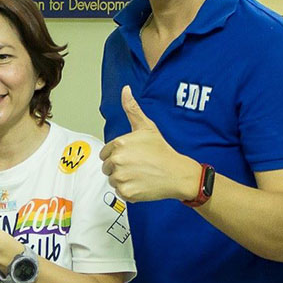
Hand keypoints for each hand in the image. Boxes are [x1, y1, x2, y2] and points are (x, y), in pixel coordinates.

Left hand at [99, 86, 198, 202]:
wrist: (177, 173)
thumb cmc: (162, 150)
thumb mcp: (146, 127)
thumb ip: (132, 109)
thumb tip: (125, 89)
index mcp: (119, 144)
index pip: (105, 154)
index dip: (118, 155)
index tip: (132, 156)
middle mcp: (117, 160)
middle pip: (107, 168)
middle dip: (119, 167)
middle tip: (137, 166)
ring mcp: (121, 177)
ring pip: (113, 180)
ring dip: (123, 179)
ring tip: (140, 174)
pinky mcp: (126, 192)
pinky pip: (119, 192)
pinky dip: (129, 190)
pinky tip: (141, 184)